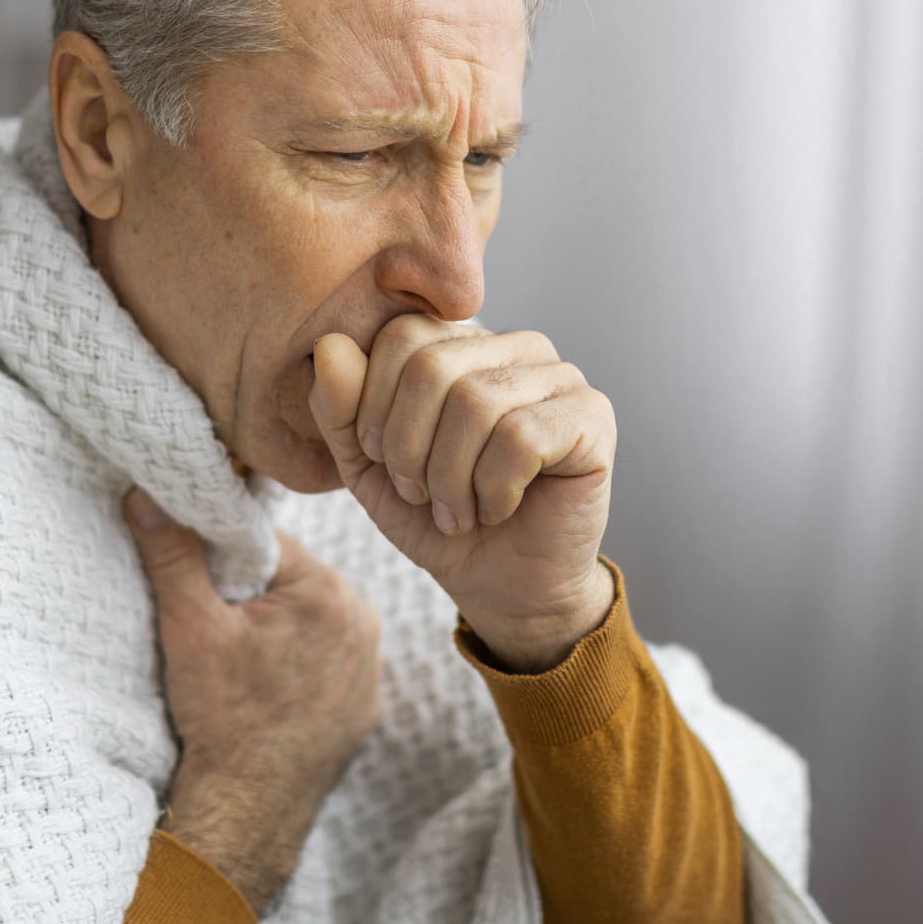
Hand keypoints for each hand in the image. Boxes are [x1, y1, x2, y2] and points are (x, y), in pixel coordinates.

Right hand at [123, 486, 381, 914]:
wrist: (247, 812)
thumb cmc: (221, 719)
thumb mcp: (190, 629)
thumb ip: (173, 554)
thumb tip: (149, 493)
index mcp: (330, 593)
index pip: (267, 545)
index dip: (224, 560)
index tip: (201, 588)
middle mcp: (366, 624)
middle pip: (291, 584)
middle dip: (252, 598)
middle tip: (218, 635)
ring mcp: (371, 670)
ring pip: (309, 626)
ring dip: (276, 635)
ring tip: (241, 670)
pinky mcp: (365, 709)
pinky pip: (326, 668)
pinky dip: (298, 673)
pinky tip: (267, 696)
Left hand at [308, 314, 617, 672]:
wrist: (504, 587)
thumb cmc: (438, 519)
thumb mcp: (368, 467)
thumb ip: (340, 407)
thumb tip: (329, 345)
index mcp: (463, 344)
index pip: (402, 335)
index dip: (374, 406)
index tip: (383, 461)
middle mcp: (516, 347)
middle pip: (433, 366)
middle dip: (410, 448)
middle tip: (422, 495)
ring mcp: (562, 377)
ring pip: (477, 402)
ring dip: (451, 478)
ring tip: (459, 512)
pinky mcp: (593, 417)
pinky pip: (522, 437)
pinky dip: (495, 489)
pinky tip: (500, 509)